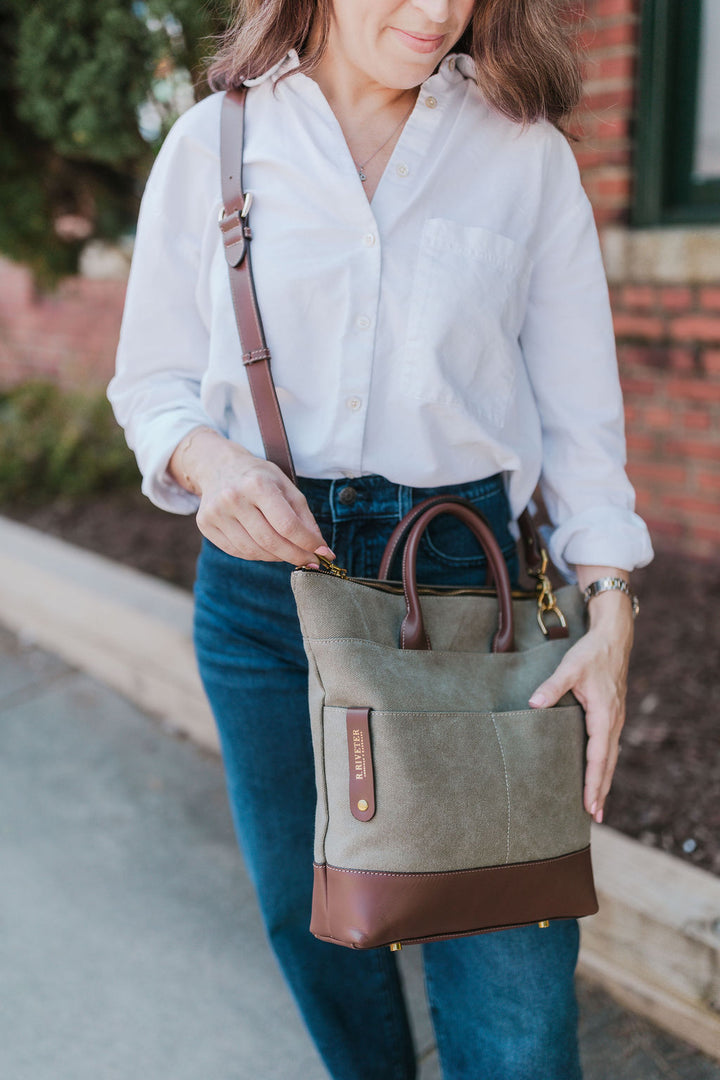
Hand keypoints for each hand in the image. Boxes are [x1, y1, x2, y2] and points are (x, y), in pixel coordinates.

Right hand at [169, 427, 333, 565]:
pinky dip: (257, 555)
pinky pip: (237, 552)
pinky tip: (267, 548)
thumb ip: (304, 516)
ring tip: (288, 552)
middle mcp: (233, 498)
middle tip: (310, 562)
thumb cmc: (258, 476)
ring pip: (253, 551)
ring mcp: (216, 513)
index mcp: (258, 484)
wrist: (218, 466)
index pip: (287, 525)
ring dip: (277, 557)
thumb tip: (320, 548)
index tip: (324, 554)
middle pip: (270, 541)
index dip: (308, 544)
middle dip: (295, 556)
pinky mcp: (205, 525)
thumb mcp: (285, 485)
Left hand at [528, 580, 634, 824]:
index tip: (588, 804)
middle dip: (601, 791)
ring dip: (603, 780)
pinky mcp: (612, 715)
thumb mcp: (570, 667)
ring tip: (595, 805)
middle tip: (594, 817)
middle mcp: (613, 721)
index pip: (598, 757)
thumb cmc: (591, 654)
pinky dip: (604, 765)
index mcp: (604, 715)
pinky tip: (597, 773)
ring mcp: (614, 719)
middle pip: (608, 764)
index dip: (592, 782)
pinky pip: (609, 746)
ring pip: (610, 757)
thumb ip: (552, 686)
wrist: (613, 638)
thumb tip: (533, 704)